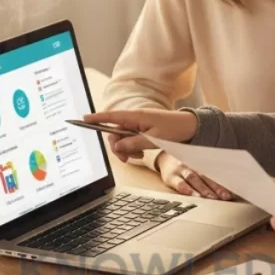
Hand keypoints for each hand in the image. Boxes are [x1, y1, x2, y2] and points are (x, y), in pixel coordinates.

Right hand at [83, 109, 197, 160]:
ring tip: (138, 155)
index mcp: (136, 116)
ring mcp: (138, 124)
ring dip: (126, 149)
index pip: (112, 116)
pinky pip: (130, 140)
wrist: (190, 127)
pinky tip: (141, 153)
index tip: (83, 118)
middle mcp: (135, 119)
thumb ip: (134, 143)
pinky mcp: (142, 130)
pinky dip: (132, 148)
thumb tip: (118, 146)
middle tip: (125, 159)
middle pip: (114, 132)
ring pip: (122, 138)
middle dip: (117, 147)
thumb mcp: (154, 139)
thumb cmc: (174, 129)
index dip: (97, 118)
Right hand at [156, 152, 233, 199]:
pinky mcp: (170, 177)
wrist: (164, 157)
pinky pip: (178, 182)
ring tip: (211, 198)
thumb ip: (210, 177)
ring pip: (194, 179)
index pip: (215, 174)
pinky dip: (185, 188)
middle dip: (217, 188)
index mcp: (202, 164)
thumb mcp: (198, 167)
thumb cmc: (186, 166)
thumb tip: (229, 190)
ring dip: (203, 189)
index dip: (224, 183)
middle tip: (226, 197)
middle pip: (207, 177)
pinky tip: (191, 194)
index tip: (233, 191)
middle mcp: (193, 166)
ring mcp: (182, 170)